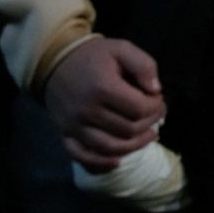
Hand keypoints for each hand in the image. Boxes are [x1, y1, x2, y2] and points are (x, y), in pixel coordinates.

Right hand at [45, 37, 164, 171]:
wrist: (55, 62)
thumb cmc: (94, 56)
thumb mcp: (122, 48)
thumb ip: (144, 66)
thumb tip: (156, 91)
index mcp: (102, 87)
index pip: (139, 109)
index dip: (156, 107)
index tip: (158, 100)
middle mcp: (87, 110)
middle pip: (128, 130)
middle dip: (149, 124)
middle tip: (155, 114)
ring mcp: (74, 125)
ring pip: (110, 148)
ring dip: (135, 146)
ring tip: (148, 135)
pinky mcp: (65, 134)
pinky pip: (82, 156)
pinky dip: (101, 163)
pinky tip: (117, 162)